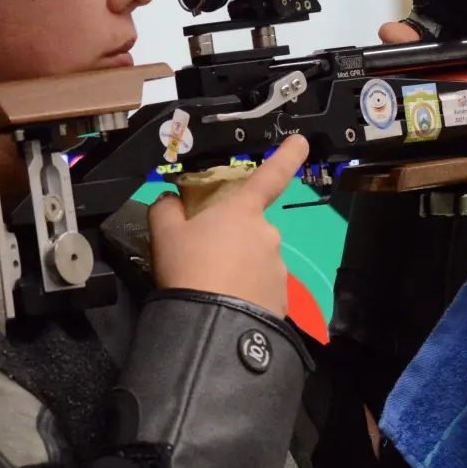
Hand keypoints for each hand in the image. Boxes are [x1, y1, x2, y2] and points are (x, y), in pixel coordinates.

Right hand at [146, 135, 308, 315]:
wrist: (210, 326)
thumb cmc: (188, 269)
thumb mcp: (165, 235)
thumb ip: (166, 209)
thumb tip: (169, 201)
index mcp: (243, 211)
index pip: (270, 175)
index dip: (287, 156)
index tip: (301, 142)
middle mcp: (268, 234)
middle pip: (251, 230)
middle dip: (233, 241)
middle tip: (204, 262)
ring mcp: (278, 267)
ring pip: (257, 261)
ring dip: (240, 270)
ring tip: (214, 289)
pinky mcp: (282, 299)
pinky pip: (262, 289)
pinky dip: (248, 294)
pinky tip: (228, 306)